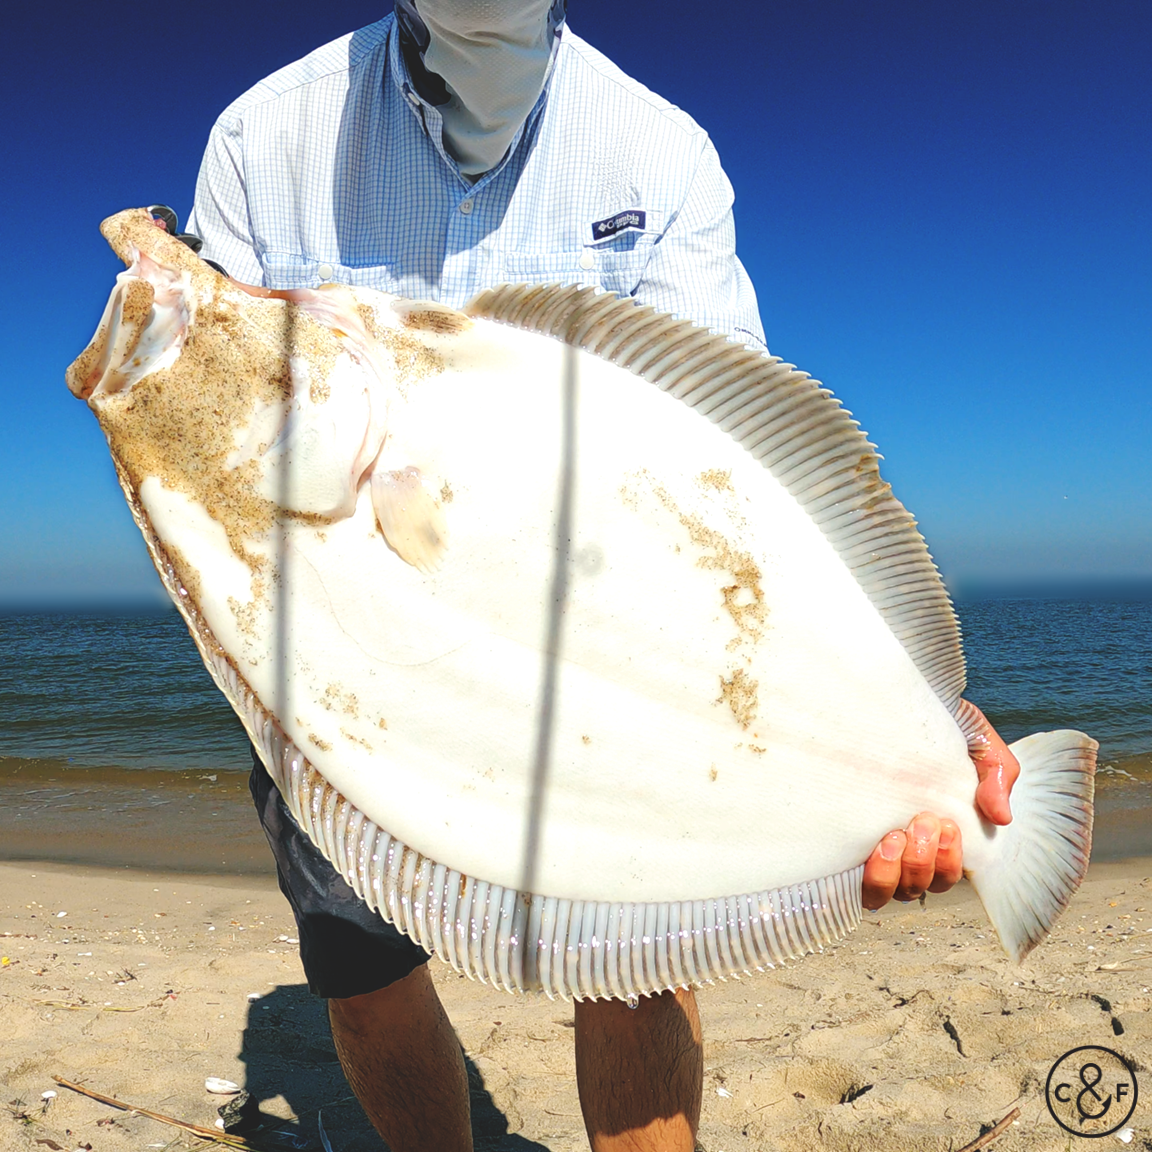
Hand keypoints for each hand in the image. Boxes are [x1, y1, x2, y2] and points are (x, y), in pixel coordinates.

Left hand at [860, 703, 1019, 910]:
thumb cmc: (935, 725)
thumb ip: (996, 773)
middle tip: (924, 820)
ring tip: (895, 834)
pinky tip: (874, 846)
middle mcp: (903, 846)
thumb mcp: (976, 741)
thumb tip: (1001, 817)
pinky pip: (852, 883)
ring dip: (898, 871)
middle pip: (920, 886)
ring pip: (888, 892)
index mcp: (936, 832)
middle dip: (925, 861)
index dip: (948, 863)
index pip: (947, 873)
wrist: (891, 698)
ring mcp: (870, 846)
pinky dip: (869, 875)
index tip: (947, 827)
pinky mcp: (841, 840)